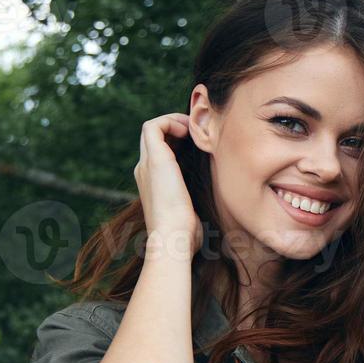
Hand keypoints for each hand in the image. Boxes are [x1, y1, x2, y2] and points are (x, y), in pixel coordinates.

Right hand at [135, 113, 202, 259]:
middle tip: (197, 132)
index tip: (198, 144)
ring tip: (193, 128)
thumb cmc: (186, 236)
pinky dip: (170, 121)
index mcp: (153, 184)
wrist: (173, 241)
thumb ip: (199, 203)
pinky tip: (188, 132)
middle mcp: (145, 171)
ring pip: (151, 129)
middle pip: (154, 137)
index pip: (160, 152)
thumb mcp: (193, 215)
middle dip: (175, 128)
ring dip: (173, 121)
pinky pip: (153, 126)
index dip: (177, 141)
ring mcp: (147, 165)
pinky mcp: (154, 159)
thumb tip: (218, 201)